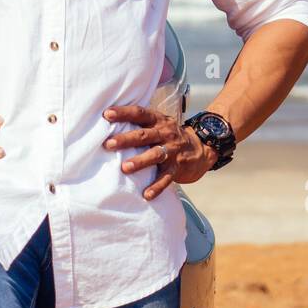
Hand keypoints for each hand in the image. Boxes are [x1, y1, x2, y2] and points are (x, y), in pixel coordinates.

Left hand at [102, 105, 217, 200]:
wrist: (201, 148)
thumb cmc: (169, 136)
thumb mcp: (159, 124)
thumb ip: (140, 124)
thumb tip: (107, 123)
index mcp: (157, 121)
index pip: (139, 113)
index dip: (123, 113)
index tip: (107, 114)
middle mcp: (165, 134)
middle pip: (144, 135)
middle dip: (126, 139)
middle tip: (109, 144)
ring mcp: (172, 151)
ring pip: (155, 155)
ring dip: (139, 161)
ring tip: (125, 168)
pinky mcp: (177, 167)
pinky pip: (166, 178)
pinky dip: (157, 187)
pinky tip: (146, 195)